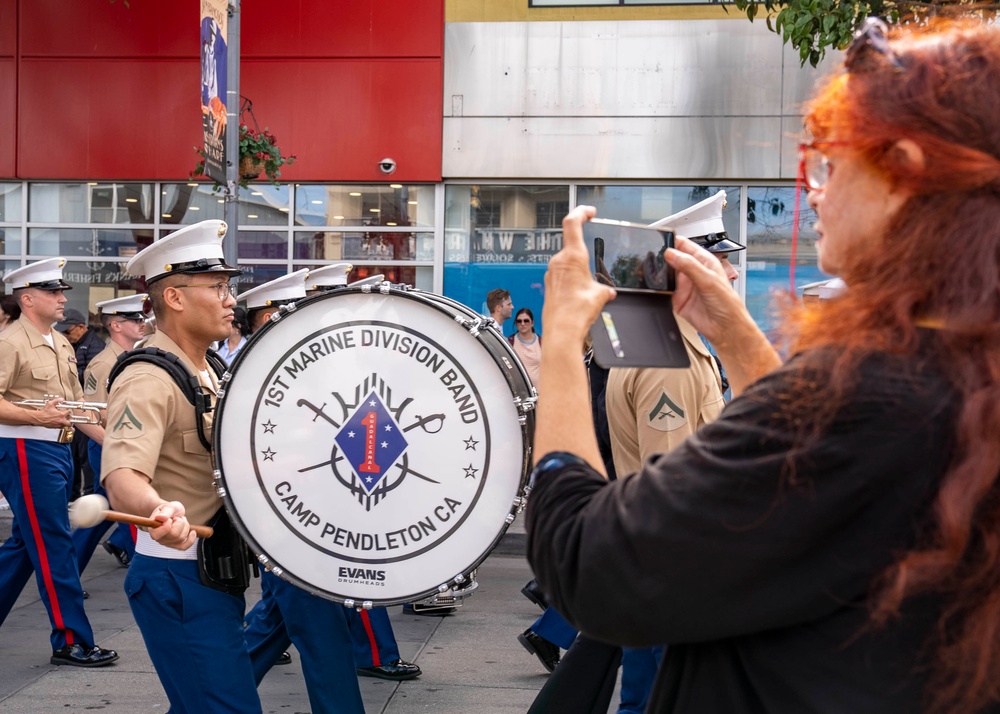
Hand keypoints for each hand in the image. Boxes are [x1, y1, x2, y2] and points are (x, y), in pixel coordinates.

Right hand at [34, 397, 72, 427]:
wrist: (39, 418)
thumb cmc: (44, 412)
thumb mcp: (50, 404)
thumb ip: (57, 400)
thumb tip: (61, 399)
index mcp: (61, 415)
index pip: (69, 412)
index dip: (68, 410)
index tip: (67, 410)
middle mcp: (61, 420)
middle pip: (70, 422)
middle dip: (70, 419)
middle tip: (69, 417)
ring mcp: (58, 424)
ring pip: (66, 425)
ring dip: (66, 422)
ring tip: (65, 420)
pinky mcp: (55, 427)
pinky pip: (61, 427)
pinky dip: (61, 425)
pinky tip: (59, 422)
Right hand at [148, 501, 197, 549]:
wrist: (172, 512)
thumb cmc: (168, 509)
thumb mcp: (168, 506)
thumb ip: (165, 512)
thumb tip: (160, 517)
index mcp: (153, 529)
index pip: (158, 534)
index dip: (167, 525)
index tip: (169, 518)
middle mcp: (159, 539)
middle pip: (174, 535)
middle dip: (179, 522)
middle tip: (175, 517)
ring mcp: (167, 543)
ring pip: (181, 538)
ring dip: (184, 526)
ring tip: (179, 520)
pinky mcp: (175, 545)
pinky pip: (184, 547)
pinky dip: (190, 540)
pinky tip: (193, 532)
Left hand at [543, 206, 616, 342]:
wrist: (562, 332)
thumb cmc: (576, 313)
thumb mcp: (600, 296)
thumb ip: (604, 289)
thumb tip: (607, 291)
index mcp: (572, 257)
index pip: (572, 222)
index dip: (581, 212)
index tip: (589, 211)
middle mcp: (558, 262)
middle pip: (571, 244)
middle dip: (584, 251)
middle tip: (594, 258)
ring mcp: (551, 274)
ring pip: (567, 262)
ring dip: (578, 268)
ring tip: (589, 285)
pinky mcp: (549, 285)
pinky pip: (562, 276)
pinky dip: (572, 280)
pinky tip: (580, 294)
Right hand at [666, 237, 752, 347]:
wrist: (725, 328)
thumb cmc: (728, 304)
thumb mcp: (709, 280)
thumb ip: (689, 266)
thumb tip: (671, 254)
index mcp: (704, 262)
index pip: (686, 246)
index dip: (674, 242)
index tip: (662, 240)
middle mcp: (694, 272)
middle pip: (673, 259)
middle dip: (664, 257)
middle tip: (655, 257)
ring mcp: (685, 286)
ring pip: (667, 274)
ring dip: (660, 273)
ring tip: (655, 271)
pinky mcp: (678, 299)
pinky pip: (664, 291)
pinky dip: (659, 288)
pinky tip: (658, 286)